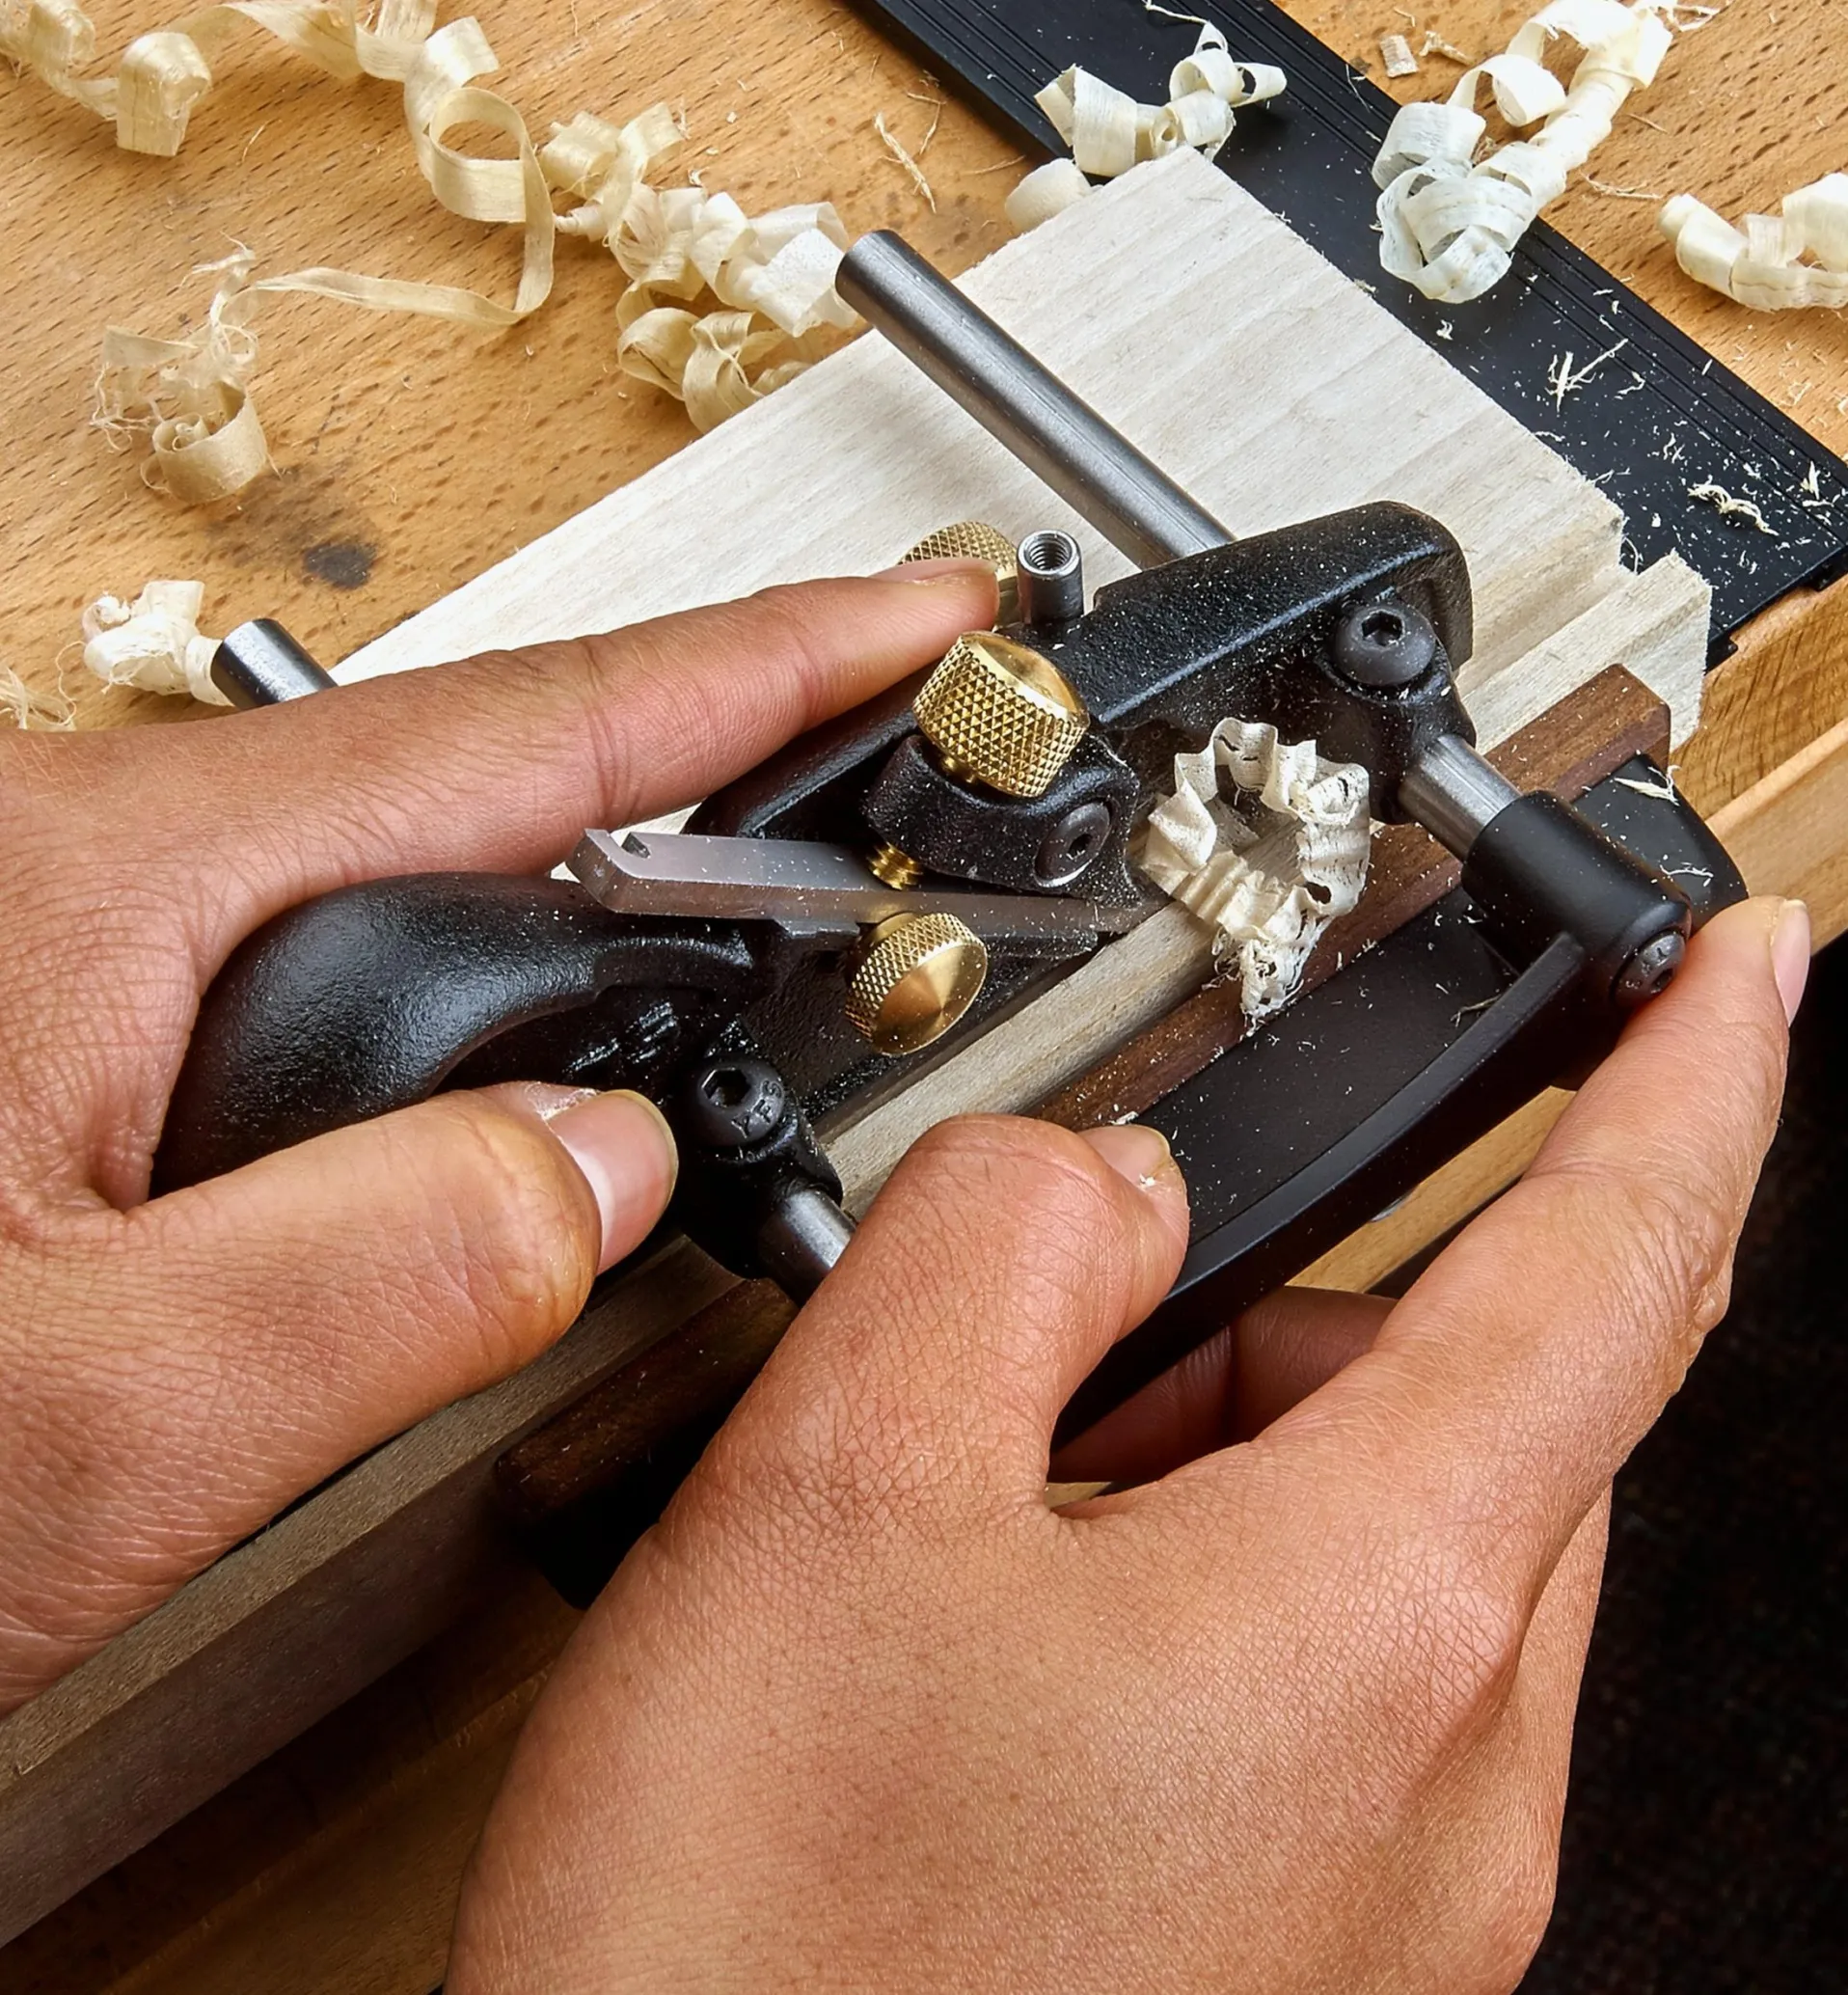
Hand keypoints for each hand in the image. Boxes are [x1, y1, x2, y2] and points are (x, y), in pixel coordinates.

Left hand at [0, 561, 995, 1710]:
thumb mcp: (91, 1419)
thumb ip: (393, 1274)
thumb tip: (601, 1162)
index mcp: (97, 886)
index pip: (528, 730)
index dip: (770, 665)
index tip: (928, 617)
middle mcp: (88, 876)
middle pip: (480, 808)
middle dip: (705, 832)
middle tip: (879, 868)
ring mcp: (77, 954)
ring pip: (408, 922)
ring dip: (573, 984)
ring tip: (702, 1058)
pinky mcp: (68, 1045)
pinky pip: (330, 1008)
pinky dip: (461, 1065)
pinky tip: (504, 1146)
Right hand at [452, 896, 1806, 1993]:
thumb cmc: (762, 1960)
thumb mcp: (837, 1497)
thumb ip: (1002, 1242)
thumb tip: (1108, 1179)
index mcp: (1375, 1620)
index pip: (1616, 1264)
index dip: (1695, 1077)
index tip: (1744, 973)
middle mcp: (1447, 1778)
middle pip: (1465, 1414)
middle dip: (1280, 1330)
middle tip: (1066, 1375)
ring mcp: (1403, 1892)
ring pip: (1391, 1549)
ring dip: (1219, 1480)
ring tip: (990, 1569)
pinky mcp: (1324, 1953)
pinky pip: (1336, 1686)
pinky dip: (1203, 1605)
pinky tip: (1013, 1676)